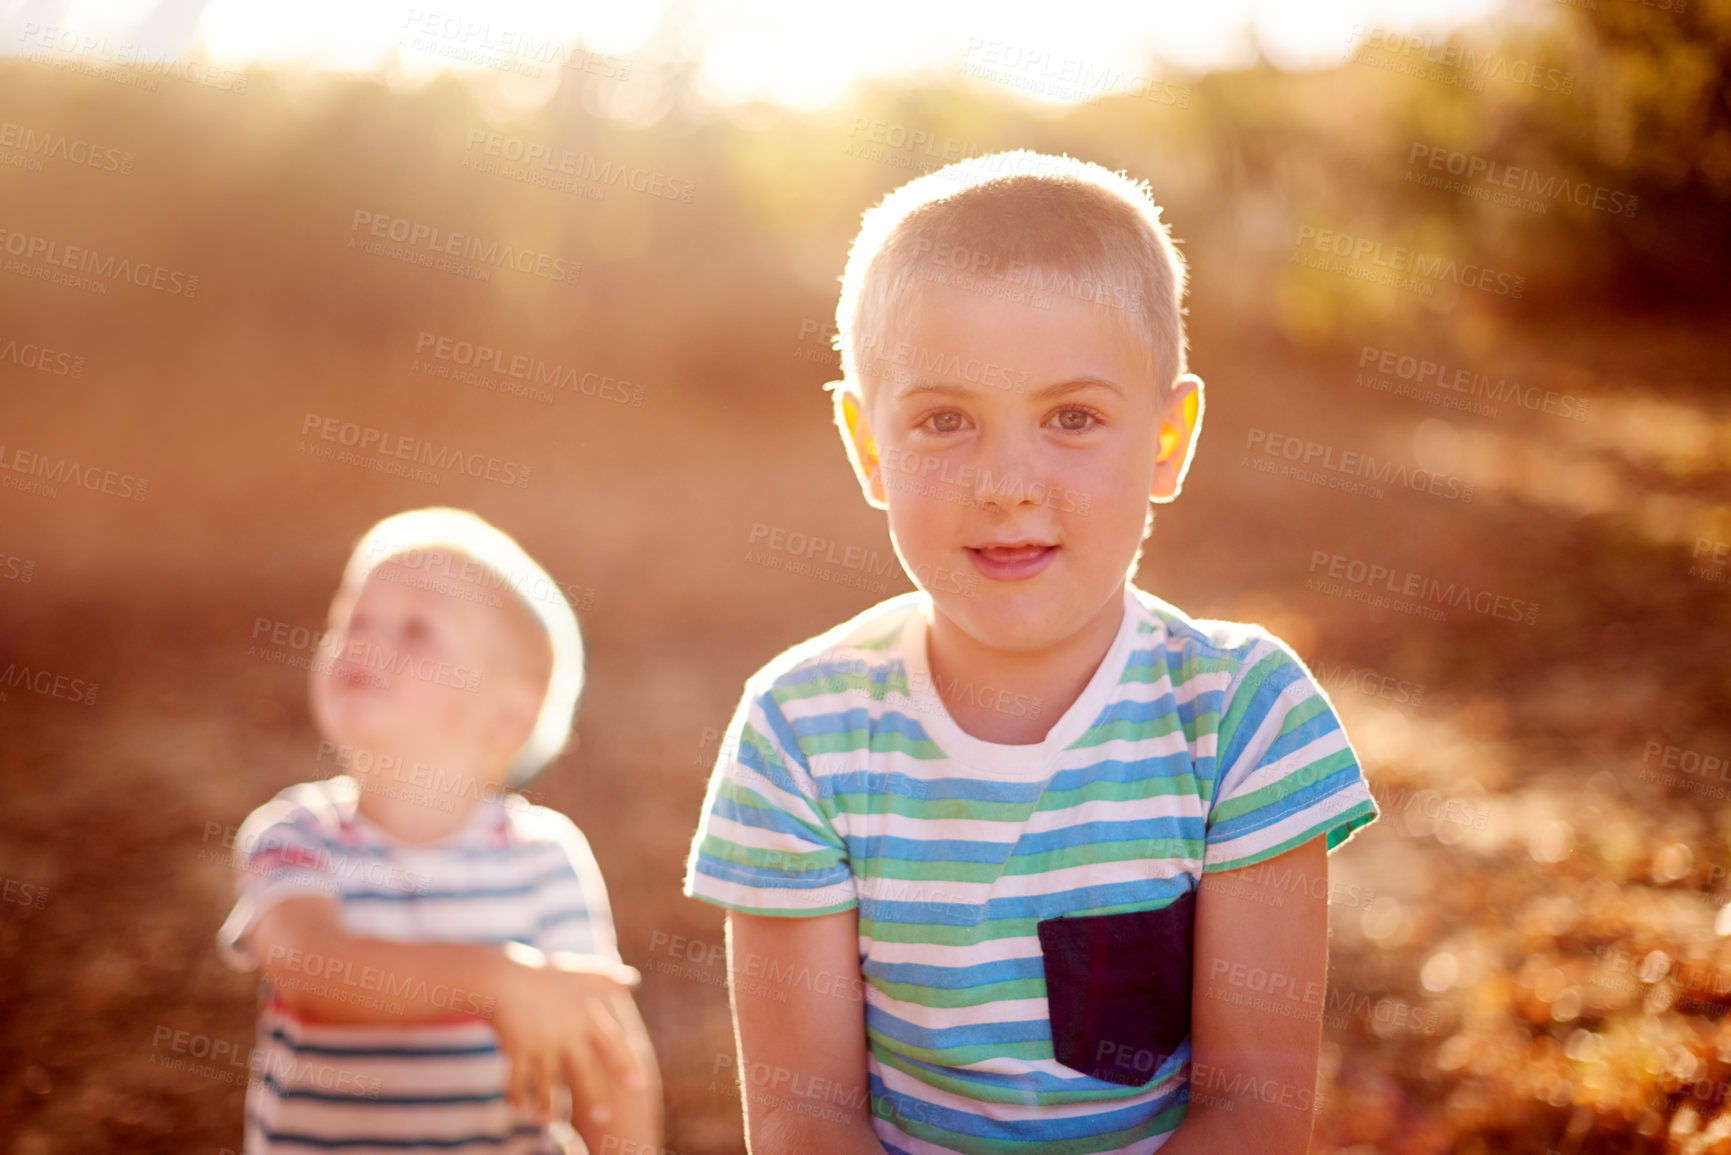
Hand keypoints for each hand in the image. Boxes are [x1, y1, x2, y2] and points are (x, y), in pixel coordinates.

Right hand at [490, 942, 646, 1126]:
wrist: (506, 978)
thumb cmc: (548, 975)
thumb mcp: (581, 972)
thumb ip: (608, 978)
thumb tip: (635, 978)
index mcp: (585, 1017)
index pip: (612, 1044)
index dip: (625, 1064)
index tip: (638, 1085)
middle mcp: (565, 1035)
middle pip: (584, 1072)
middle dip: (594, 1097)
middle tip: (604, 1120)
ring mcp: (540, 1046)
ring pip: (547, 1087)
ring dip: (548, 1107)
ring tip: (551, 1121)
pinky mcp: (517, 1052)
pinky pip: (517, 1083)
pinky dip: (518, 1099)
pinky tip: (521, 1109)